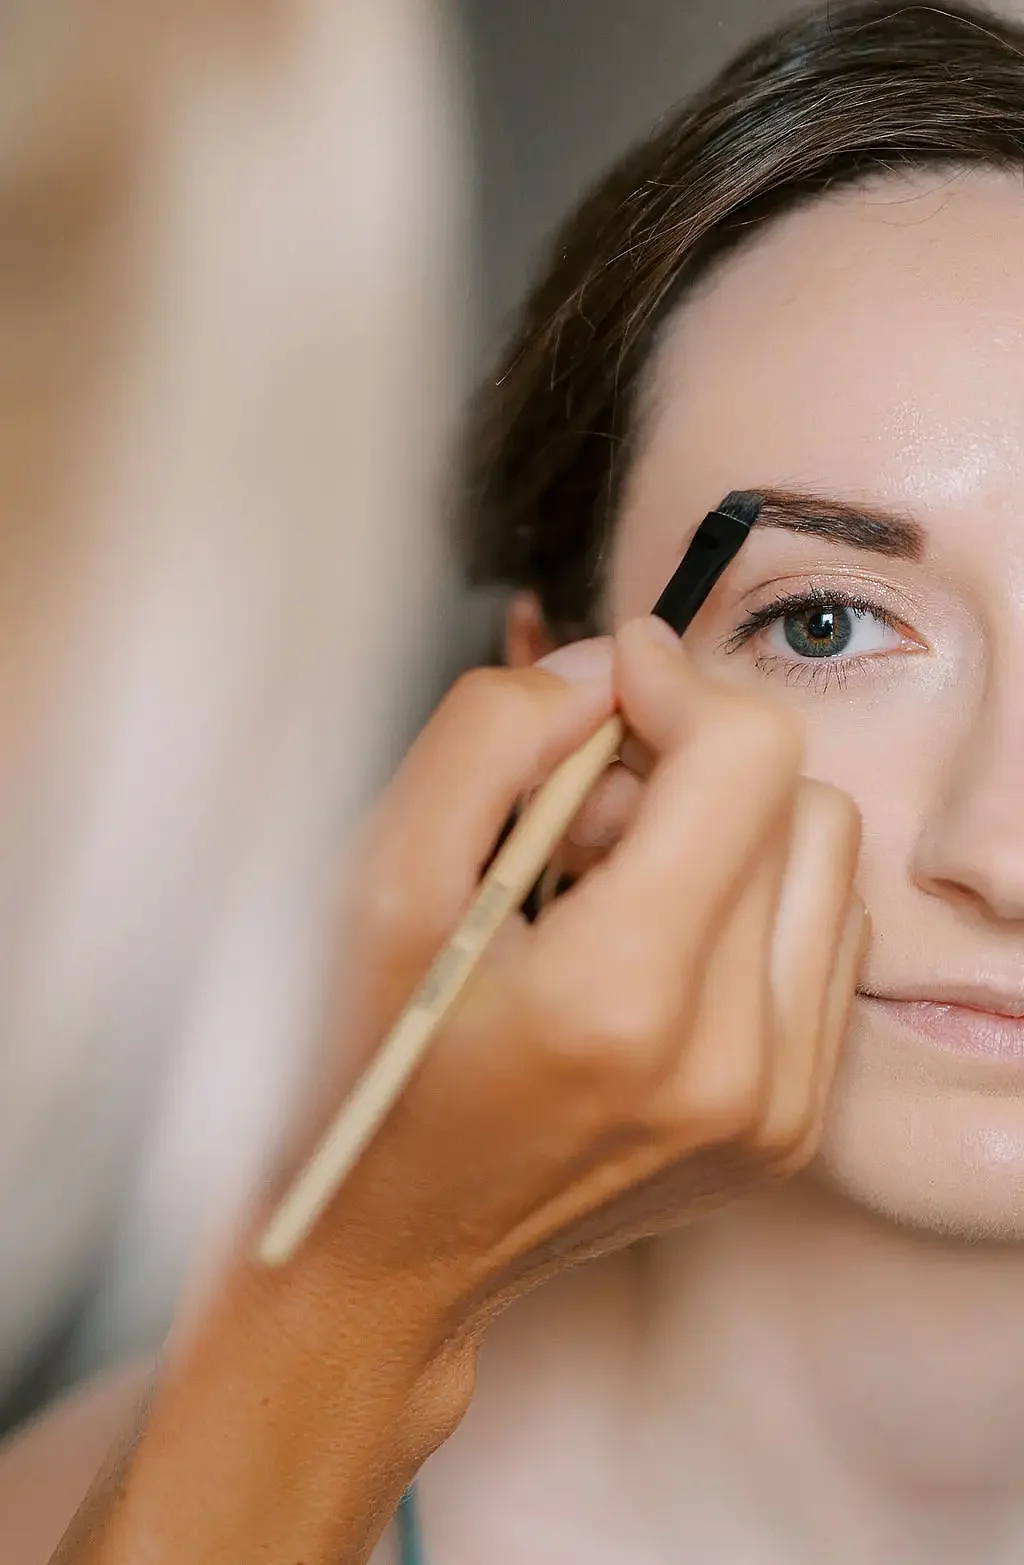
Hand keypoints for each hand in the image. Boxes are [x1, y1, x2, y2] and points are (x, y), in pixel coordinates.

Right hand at [305, 615, 865, 1338]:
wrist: (394, 1246)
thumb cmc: (368, 1064)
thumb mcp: (378, 878)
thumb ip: (490, 737)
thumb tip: (612, 672)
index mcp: (620, 999)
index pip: (749, 759)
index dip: (678, 689)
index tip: (613, 690)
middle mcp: (729, 1065)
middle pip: (795, 800)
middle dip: (687, 773)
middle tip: (582, 825)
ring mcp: (774, 1109)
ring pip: (826, 864)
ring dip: (727, 837)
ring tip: (613, 891)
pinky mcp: (793, 1127)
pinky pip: (824, 941)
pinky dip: (749, 906)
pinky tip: (653, 946)